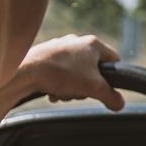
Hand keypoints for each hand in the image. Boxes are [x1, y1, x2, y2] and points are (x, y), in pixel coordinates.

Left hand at [0, 34, 124, 120]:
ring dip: (71, 87)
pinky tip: (51, 91)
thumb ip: (111, 97)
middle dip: (86, 86)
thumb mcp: (94, 88)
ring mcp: (60, 47)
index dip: (113, 77)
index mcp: (94, 44)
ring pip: (75, 73)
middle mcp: (77, 41)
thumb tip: (120, 104)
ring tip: (62, 92)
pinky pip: (58, 72)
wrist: (25, 71)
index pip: (114, 60)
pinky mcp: (45, 54)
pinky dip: (57, 83)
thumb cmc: (61, 74)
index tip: (105, 88)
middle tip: (79, 92)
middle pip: (93, 70)